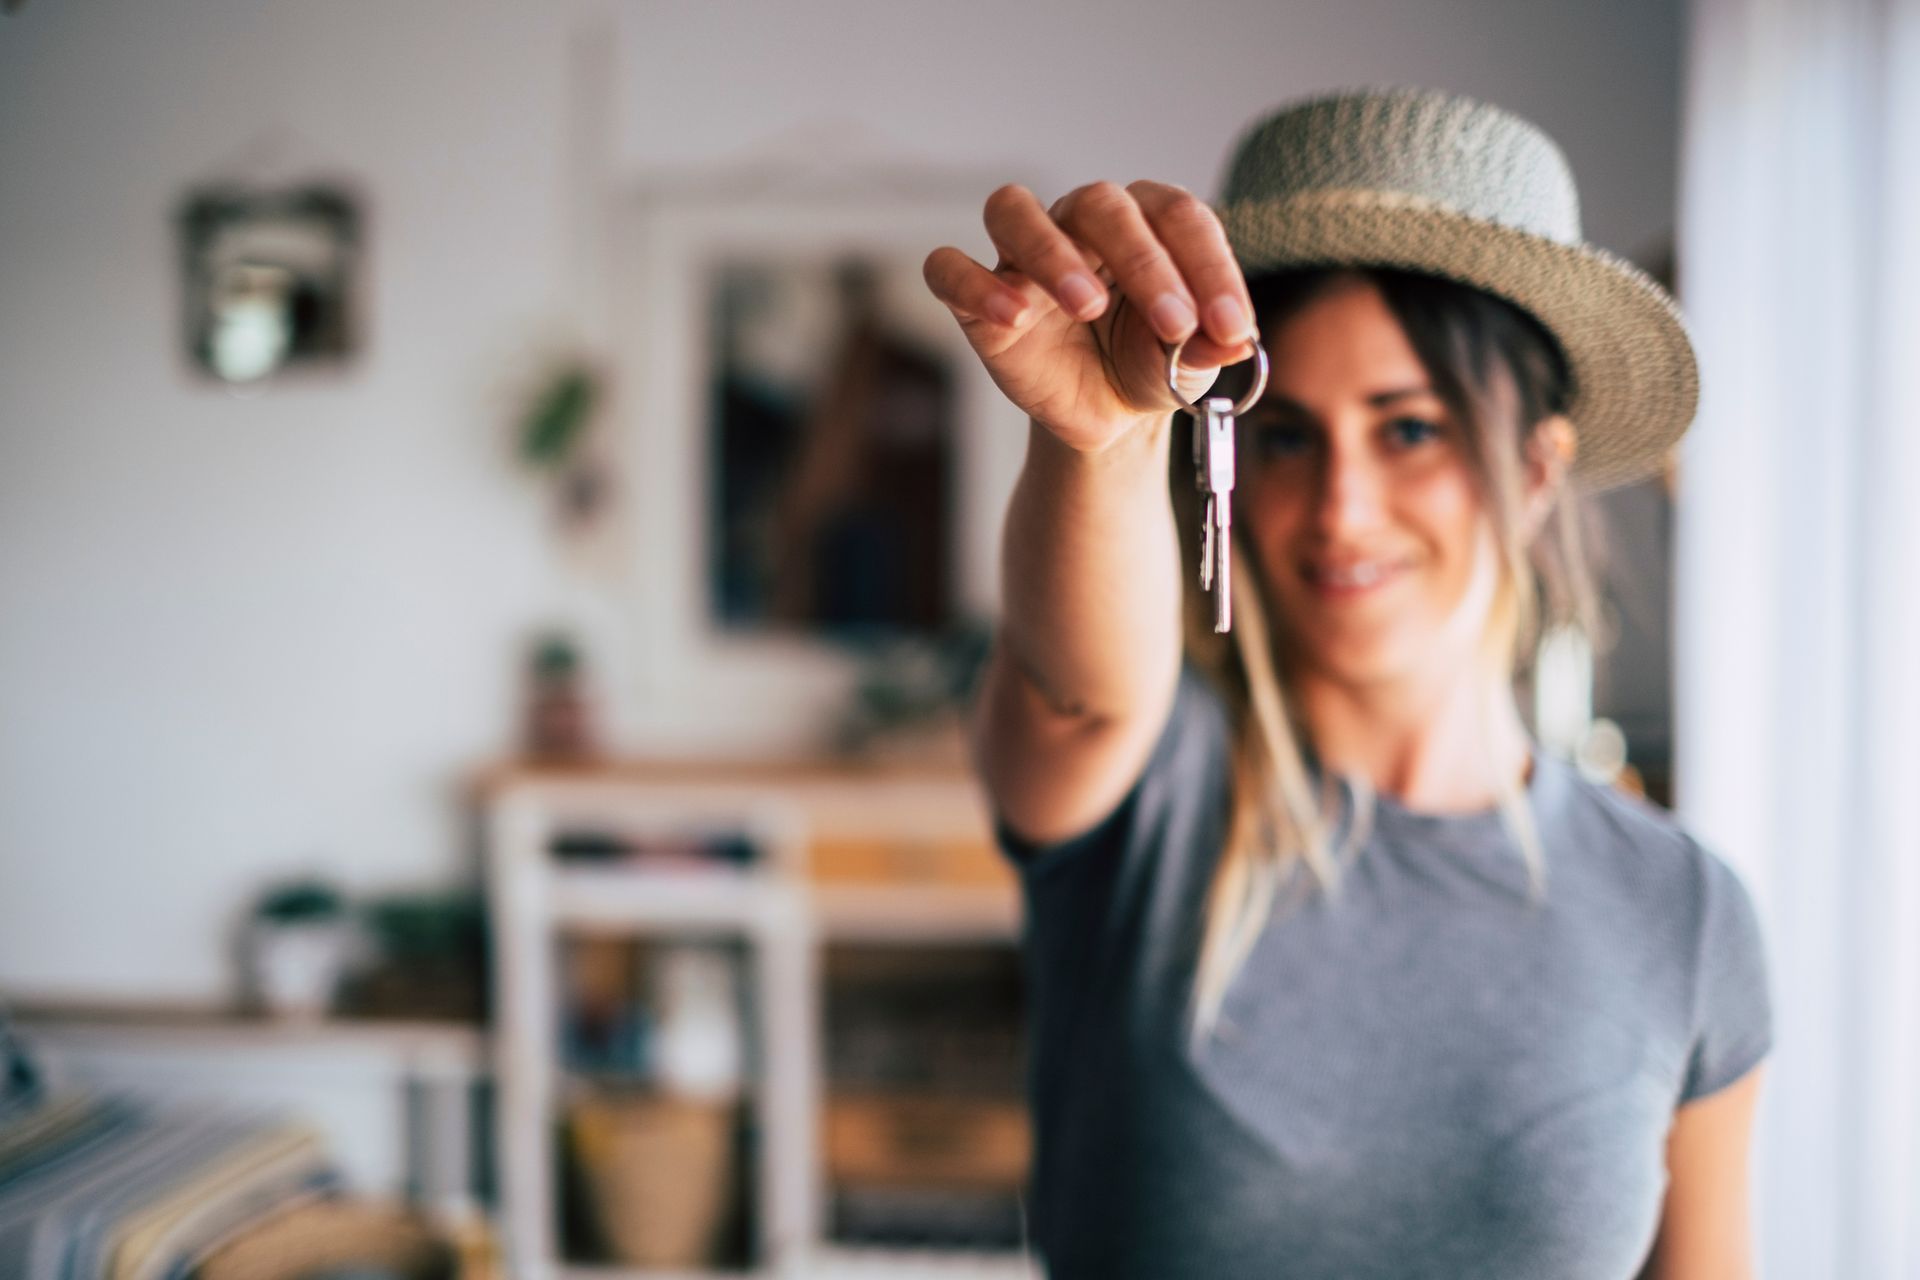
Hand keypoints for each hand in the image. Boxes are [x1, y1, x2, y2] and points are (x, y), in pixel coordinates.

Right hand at [924, 180, 1258, 453]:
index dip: (1209, 268)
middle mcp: (1081, 220)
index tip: (1230, 328)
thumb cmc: (1147, 364)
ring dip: (1052, 251)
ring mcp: (1022, 254)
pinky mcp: (977, 298)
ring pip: (1014, 210)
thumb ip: (1209, 348)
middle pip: (1101, 205)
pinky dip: (975, 285)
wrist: (1103, 410)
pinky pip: (950, 269)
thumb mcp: (1188, 365)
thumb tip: (1233, 343)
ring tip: (1089, 306)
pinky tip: (1015, 316)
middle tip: (1175, 324)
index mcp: (1146, 220)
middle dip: (1145, 263)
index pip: (1178, 216)